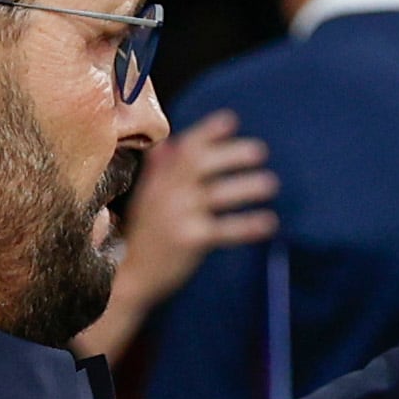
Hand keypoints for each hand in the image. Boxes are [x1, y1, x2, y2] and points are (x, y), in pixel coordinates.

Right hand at [120, 110, 279, 311]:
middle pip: (200, 165)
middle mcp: (166, 194)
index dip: (207, 132)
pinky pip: (223, 230)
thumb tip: (167, 144)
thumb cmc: (143, 238)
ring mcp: (176, 216)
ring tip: (270, 183)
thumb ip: (159, 172)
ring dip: (245, 187)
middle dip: (230, 155)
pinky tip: (269, 223)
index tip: (230, 120)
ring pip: (216, 195)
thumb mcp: (146, 201)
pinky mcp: (187, 240)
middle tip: (260, 151)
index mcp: (158, 182)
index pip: (184, 149)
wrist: (128, 279)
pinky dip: (247, 226)